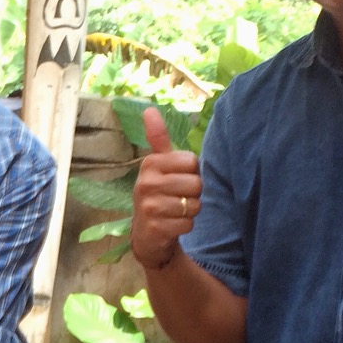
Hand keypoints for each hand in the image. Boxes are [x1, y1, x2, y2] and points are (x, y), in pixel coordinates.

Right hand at [129, 106, 200, 270]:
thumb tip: (149, 109)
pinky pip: (188, 224)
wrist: (146, 233)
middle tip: (179, 198)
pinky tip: (174, 224)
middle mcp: (146, 183)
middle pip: (196, 184)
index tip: (179, 178)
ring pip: (194, 205)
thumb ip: (158, 138)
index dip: (192, 172)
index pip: (192, 161)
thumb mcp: (158, 165)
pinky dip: (186, 226)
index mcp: (150, 164)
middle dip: (194, 194)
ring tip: (176, 211)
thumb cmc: (158, 193)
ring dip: (191, 211)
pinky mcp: (155, 228)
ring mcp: (149, 207)